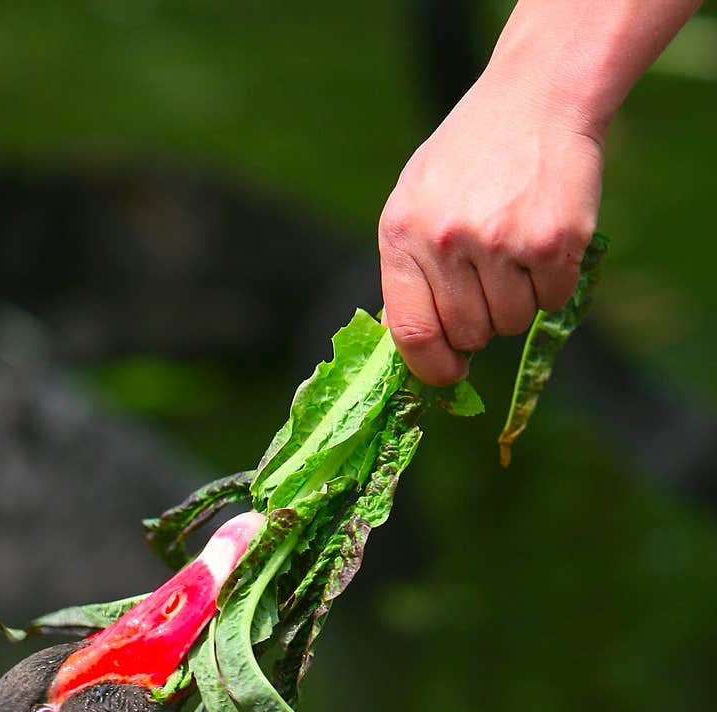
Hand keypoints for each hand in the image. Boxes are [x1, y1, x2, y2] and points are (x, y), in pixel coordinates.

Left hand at [379, 64, 603, 384]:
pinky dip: (554, 283)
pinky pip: (553, 301)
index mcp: (402, 233)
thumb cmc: (471, 155)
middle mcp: (447, 240)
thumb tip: (408, 342)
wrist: (536, 95)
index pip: (410, 331)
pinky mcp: (550, 242)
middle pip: (468, 334)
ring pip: (512, 324)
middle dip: (482, 323)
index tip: (448, 372)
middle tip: (491, 281)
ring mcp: (499, 242)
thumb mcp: (417, 200)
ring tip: (516, 251)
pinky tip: (544, 240)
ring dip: (520, 302)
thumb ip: (409, 269)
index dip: (430, 366)